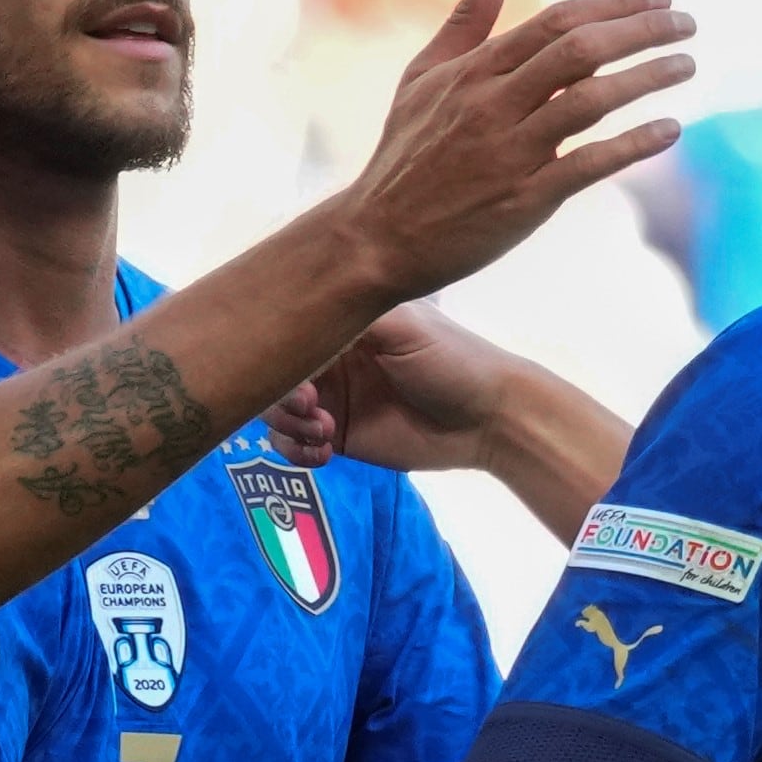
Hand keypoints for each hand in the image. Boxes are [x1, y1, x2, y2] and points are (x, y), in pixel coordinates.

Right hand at [267, 303, 529, 473]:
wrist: (487, 418)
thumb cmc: (452, 360)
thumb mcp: (404, 324)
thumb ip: (351, 313)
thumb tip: (300, 309)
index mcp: (344, 325)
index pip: (291, 334)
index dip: (284, 359)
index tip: (306, 381)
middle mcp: (331, 359)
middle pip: (274, 376)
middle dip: (281, 397)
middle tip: (313, 410)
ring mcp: (332, 400)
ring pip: (277, 413)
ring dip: (289, 426)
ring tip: (325, 433)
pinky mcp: (338, 437)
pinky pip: (293, 445)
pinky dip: (297, 451)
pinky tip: (326, 452)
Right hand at [322, 0, 694, 305]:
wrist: (374, 239)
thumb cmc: (403, 156)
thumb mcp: (423, 78)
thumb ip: (464, 18)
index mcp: (474, 72)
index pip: (556, 20)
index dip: (615, 2)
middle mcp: (493, 105)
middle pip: (581, 51)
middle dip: (642, 30)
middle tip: (686, 22)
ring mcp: (509, 153)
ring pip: (591, 101)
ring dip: (647, 78)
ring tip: (687, 65)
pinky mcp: (523, 200)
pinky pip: (589, 163)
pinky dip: (634, 144)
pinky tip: (670, 129)